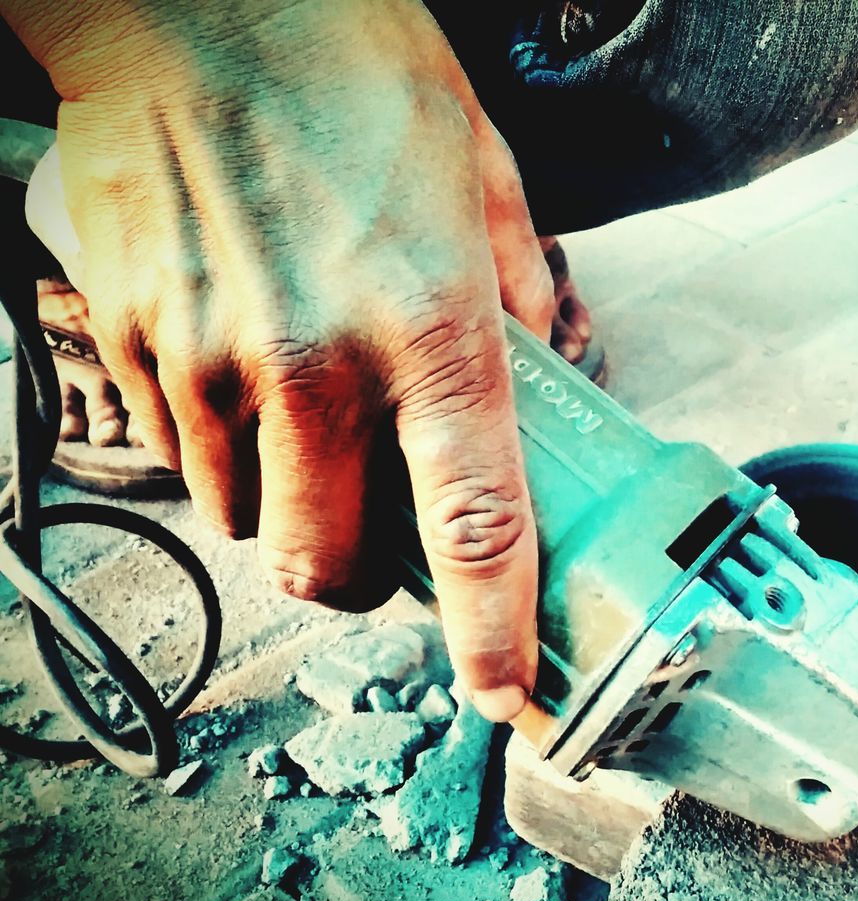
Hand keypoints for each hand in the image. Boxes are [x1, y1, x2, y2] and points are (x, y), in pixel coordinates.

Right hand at [21, 0, 555, 720]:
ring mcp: (209, 358)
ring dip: (287, 509)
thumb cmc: (349, 66)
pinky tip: (244, 367)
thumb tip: (536, 369)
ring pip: (247, 520)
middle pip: (331, 564)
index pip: (473, 521)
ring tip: (309, 428)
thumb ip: (518, 291)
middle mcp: (317, 362)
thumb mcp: (482, 170)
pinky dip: (220, 447)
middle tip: (383, 539)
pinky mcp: (133, 340)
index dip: (491, 628)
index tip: (506, 691)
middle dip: (361, 578)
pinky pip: (179, 450)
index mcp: (432, 323)